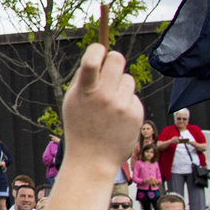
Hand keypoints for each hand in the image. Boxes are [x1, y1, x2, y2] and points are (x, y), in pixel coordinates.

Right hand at [60, 41, 146, 166]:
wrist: (92, 160)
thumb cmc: (80, 126)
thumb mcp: (73, 101)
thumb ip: (83, 78)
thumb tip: (99, 54)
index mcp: (85, 91)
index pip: (92, 59)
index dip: (97, 49)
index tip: (98, 50)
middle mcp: (104, 96)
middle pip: (117, 59)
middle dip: (114, 60)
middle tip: (110, 68)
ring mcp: (122, 106)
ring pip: (128, 79)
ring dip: (121, 86)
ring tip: (111, 105)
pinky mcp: (136, 114)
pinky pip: (133, 96)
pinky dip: (127, 103)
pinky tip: (118, 118)